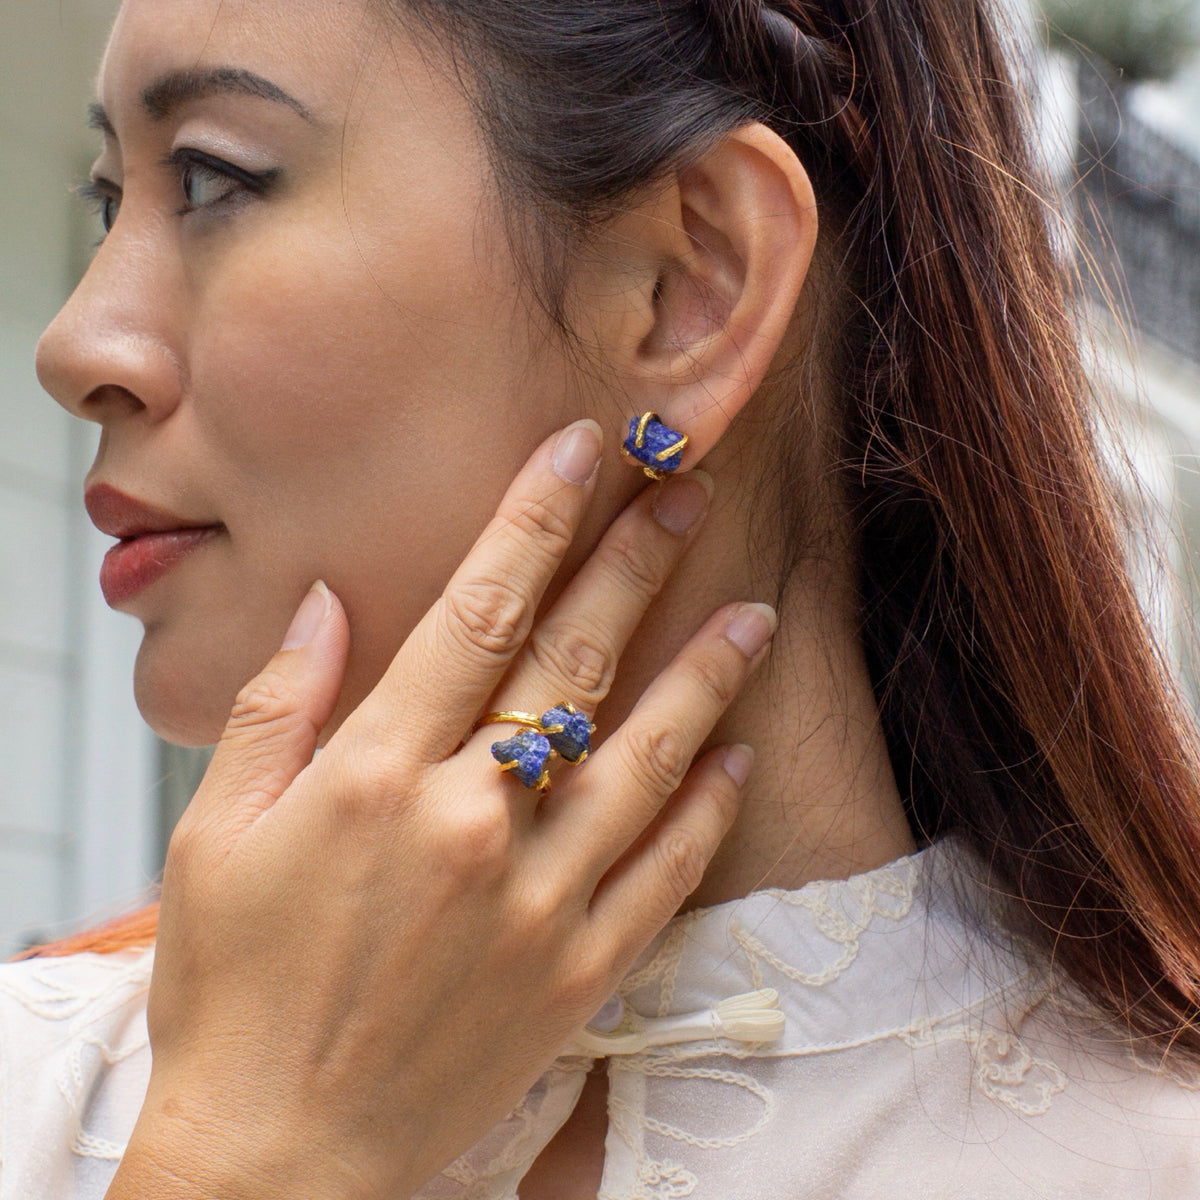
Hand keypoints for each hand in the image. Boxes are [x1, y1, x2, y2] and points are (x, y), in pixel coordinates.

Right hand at [107, 419, 775, 1199]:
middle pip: (574, 663)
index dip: (534, 521)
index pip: (475, 613)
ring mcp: (538, 900)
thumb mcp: (214, 837)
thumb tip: (332, 602)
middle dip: (636, 566)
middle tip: (689, 497)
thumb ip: (278, 707)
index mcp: (377, 777)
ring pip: (644, 759)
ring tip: (753, 612)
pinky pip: (664, 873)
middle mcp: (470, 823)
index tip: (582, 454)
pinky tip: (735, 754)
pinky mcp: (579, 970)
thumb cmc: (234, 991)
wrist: (282, 1156)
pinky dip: (706, 810)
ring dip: (703, 675)